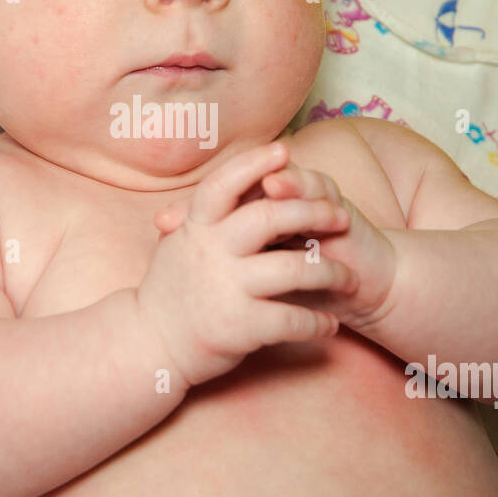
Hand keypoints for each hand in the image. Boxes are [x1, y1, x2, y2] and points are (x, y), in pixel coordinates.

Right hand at [135, 142, 360, 388]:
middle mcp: (210, 252)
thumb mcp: (180, 243)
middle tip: (343, 218)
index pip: (224, 183)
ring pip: (295, 269)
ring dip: (331, 273)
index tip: (284, 151)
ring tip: (349, 279)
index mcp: (196, 227)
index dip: (254, 164)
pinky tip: (330, 324)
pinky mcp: (239, 326)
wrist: (147, 345)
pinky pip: (293, 320)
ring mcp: (225, 289)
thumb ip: (205, 215)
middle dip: (314, 213)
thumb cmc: (171, 290)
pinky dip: (318, 323)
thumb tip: (234, 179)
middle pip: (270, 217)